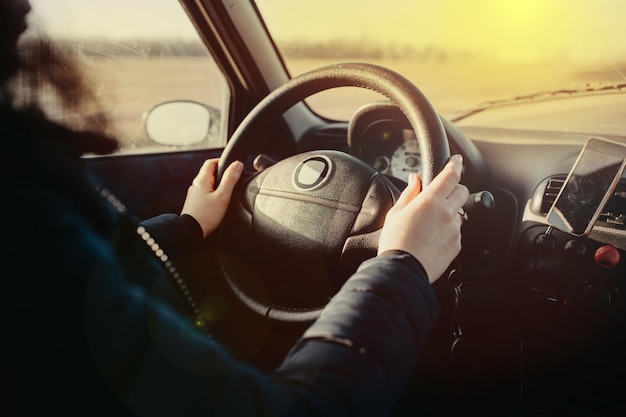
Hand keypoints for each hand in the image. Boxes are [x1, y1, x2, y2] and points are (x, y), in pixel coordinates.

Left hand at [181, 158, 242, 237]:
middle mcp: (195, 185)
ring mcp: (193, 195)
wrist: (190, 232)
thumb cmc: (206, 216)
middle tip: (232, 179)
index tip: (232, 166)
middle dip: (221, 174)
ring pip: (207, 184)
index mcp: (201, 180)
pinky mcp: (194, 203)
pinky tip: (218, 202)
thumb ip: (230, 179)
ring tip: (227, 192)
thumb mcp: (222, 196)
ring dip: (217, 184)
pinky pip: (204, 193)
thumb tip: (237, 164)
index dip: (222, 162)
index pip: (211, 162)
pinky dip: (212, 194)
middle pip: (209, 173)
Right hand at [377, 154, 468, 282]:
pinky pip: (456, 231)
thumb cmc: (395, 242)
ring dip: (450, 212)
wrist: (403, 270)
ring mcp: (454, 229)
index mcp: (430, 201)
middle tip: (442, 193)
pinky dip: (448, 231)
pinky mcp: (457, 245)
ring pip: (459, 213)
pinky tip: (432, 238)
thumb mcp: (396, 213)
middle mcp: (447, 213)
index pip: (450, 175)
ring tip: (430, 224)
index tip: (456, 160)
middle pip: (462, 191)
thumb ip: (409, 193)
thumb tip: (415, 180)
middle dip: (454, 188)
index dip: (455, 165)